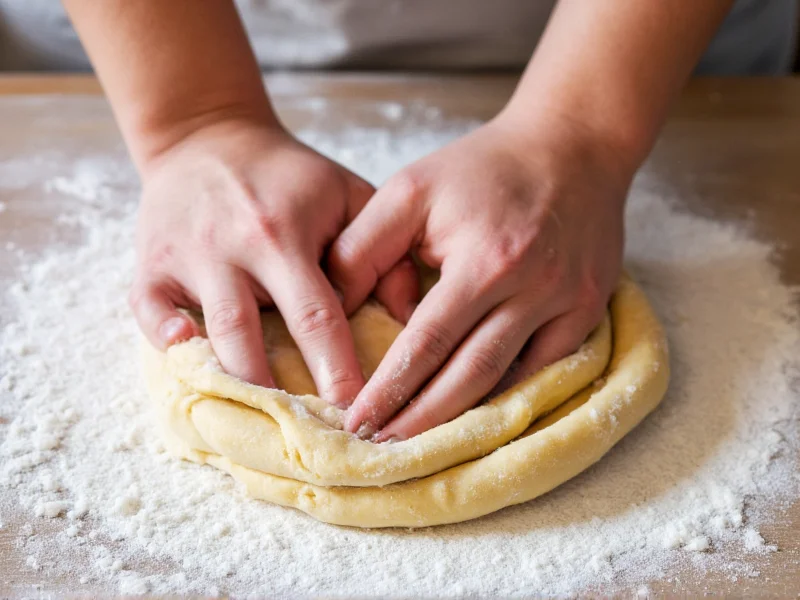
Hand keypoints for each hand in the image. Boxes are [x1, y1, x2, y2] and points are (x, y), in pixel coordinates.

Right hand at [129, 118, 415, 406]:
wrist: (210, 137)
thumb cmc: (290, 176)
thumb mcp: (348, 194)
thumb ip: (383, 251)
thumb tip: (415, 318)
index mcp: (287, 234)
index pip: (319, 314)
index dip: (339, 369)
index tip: (360, 413)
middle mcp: (235, 247)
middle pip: (257, 332)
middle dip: (283, 390)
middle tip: (309, 437)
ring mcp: (188, 254)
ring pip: (208, 330)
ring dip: (234, 379)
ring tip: (258, 423)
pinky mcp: (152, 261)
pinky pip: (148, 309)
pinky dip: (163, 337)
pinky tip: (186, 357)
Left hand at [329, 112, 633, 438]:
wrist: (571, 147)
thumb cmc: (483, 168)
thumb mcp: (412, 189)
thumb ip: (365, 245)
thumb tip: (334, 304)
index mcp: (483, 259)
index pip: (427, 342)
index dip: (390, 388)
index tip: (357, 421)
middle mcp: (532, 289)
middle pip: (469, 376)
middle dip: (421, 419)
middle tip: (382, 449)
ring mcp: (567, 303)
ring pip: (509, 380)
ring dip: (461, 418)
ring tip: (420, 442)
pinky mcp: (589, 310)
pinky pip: (547, 368)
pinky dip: (510, 394)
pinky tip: (476, 412)